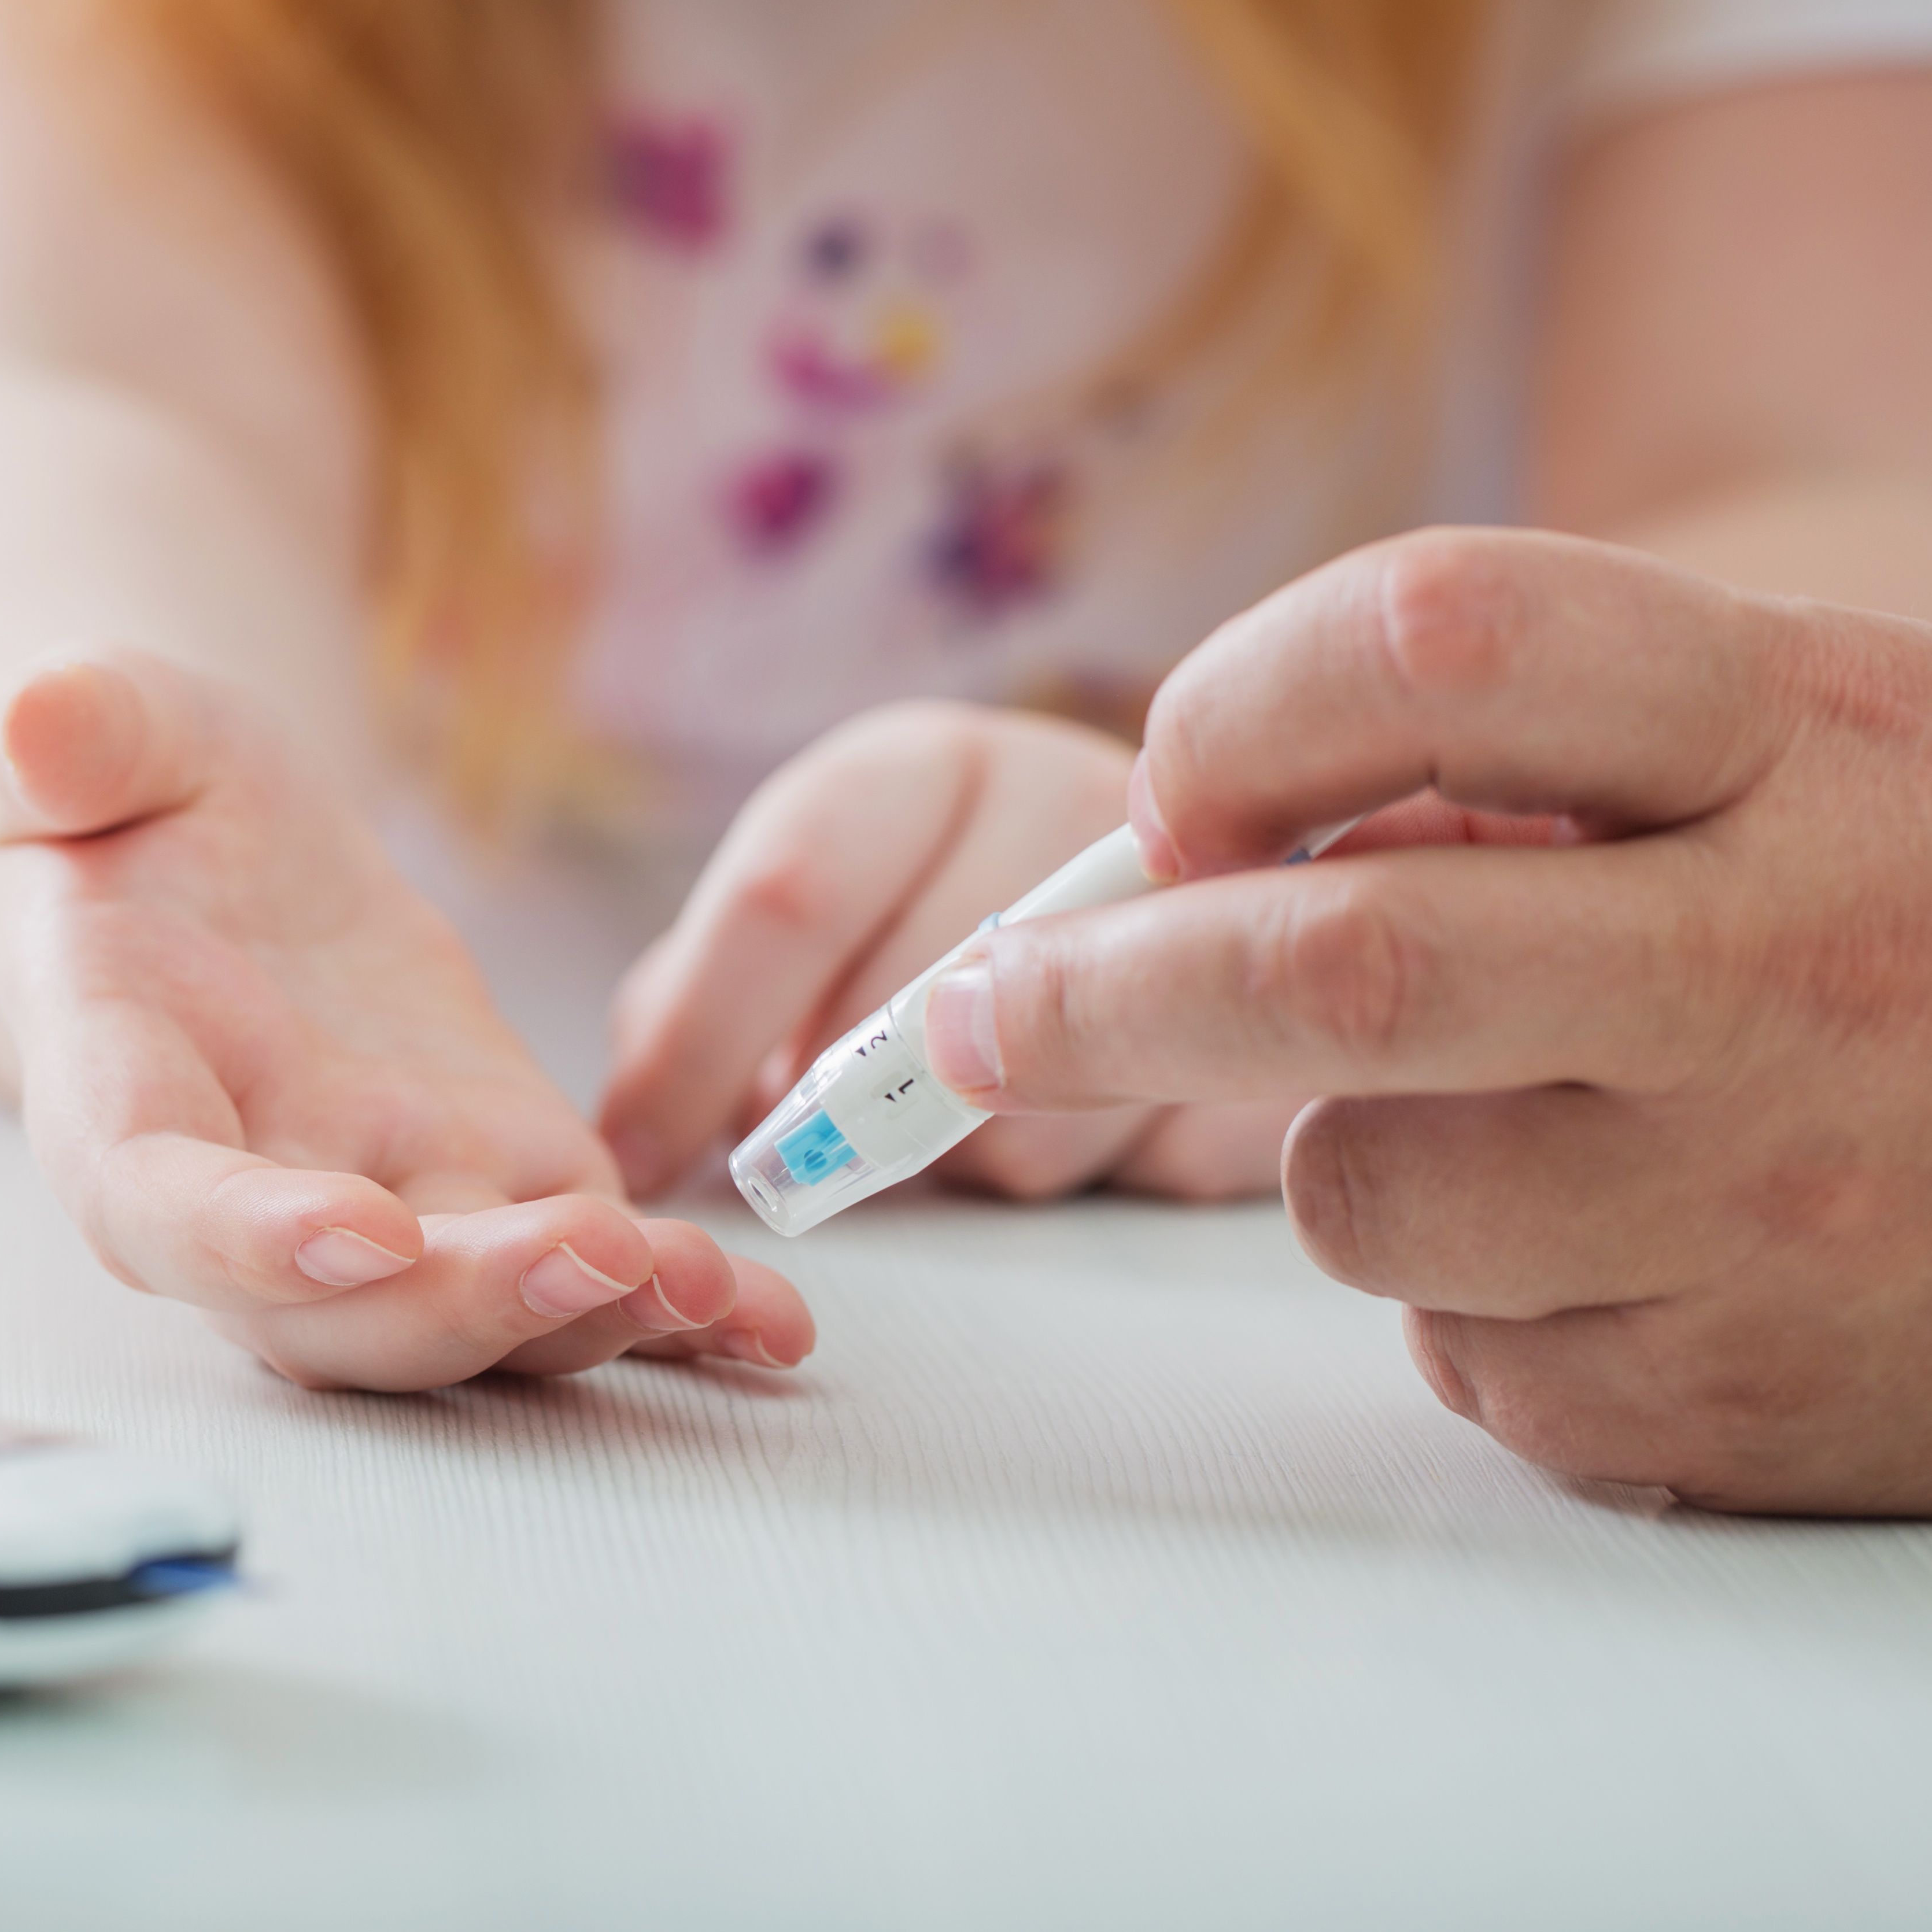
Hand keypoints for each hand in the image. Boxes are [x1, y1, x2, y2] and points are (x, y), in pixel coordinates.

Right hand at [0, 649, 814, 1389]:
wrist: (209, 861)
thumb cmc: (132, 802)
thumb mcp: (99, 734)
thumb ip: (74, 738)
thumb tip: (38, 723)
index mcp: (122, 1102)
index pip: (161, 1206)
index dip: (251, 1242)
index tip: (360, 1229)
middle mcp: (253, 1203)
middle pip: (342, 1317)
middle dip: (467, 1308)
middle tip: (599, 1254)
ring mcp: (389, 1211)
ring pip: (472, 1322)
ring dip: (588, 1323)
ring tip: (710, 1287)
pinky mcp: (498, 1189)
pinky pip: (578, 1279)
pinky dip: (673, 1313)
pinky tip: (772, 1325)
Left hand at [599, 702, 1301, 1206]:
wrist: (1197, 892)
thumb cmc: (938, 917)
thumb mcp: (809, 920)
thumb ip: (697, 995)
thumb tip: (635, 1117)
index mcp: (923, 767)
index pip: (790, 892)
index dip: (699, 1044)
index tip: (636, 1158)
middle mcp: (1069, 799)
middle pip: (910, 1027)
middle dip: (844, 1119)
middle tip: (836, 1139)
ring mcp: (1209, 901)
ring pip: (1033, 1123)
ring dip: (974, 1161)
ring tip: (991, 1102)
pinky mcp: (1296, 1020)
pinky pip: (1155, 1158)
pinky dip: (1107, 1164)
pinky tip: (1108, 1106)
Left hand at [920, 527, 1931, 1514]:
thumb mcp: (1815, 733)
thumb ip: (1529, 753)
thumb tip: (1200, 855)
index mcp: (1807, 740)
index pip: (1434, 646)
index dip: (1232, 718)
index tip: (1159, 802)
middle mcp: (1790, 971)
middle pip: (1334, 967)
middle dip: (1090, 997)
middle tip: (971, 1018)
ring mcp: (1765, 1211)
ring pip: (1358, 1192)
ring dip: (1351, 1153)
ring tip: (1524, 1118)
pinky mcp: (1730, 1407)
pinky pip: (1461, 1348)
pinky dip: (1474, 1293)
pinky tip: (1628, 1246)